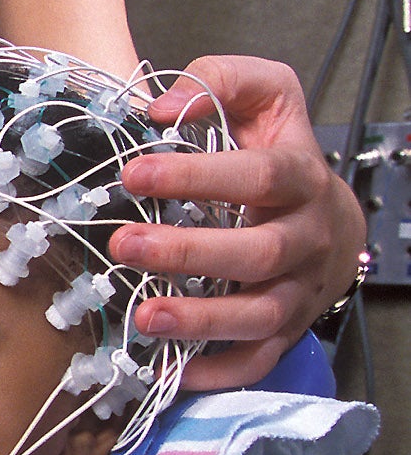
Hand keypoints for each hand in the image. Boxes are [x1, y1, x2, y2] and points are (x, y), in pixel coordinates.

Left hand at [113, 56, 365, 388]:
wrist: (331, 221)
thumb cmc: (279, 154)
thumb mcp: (265, 98)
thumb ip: (220, 81)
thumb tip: (165, 105)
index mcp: (300, 178)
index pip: (257, 176)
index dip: (198, 174)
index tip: (136, 173)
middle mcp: (306, 238)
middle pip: (257, 253)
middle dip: (188, 252)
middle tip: (124, 244)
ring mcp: (298, 290)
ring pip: (258, 314)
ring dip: (200, 320)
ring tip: (144, 316)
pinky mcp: (284, 331)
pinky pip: (256, 361)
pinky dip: (217, 373)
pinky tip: (172, 370)